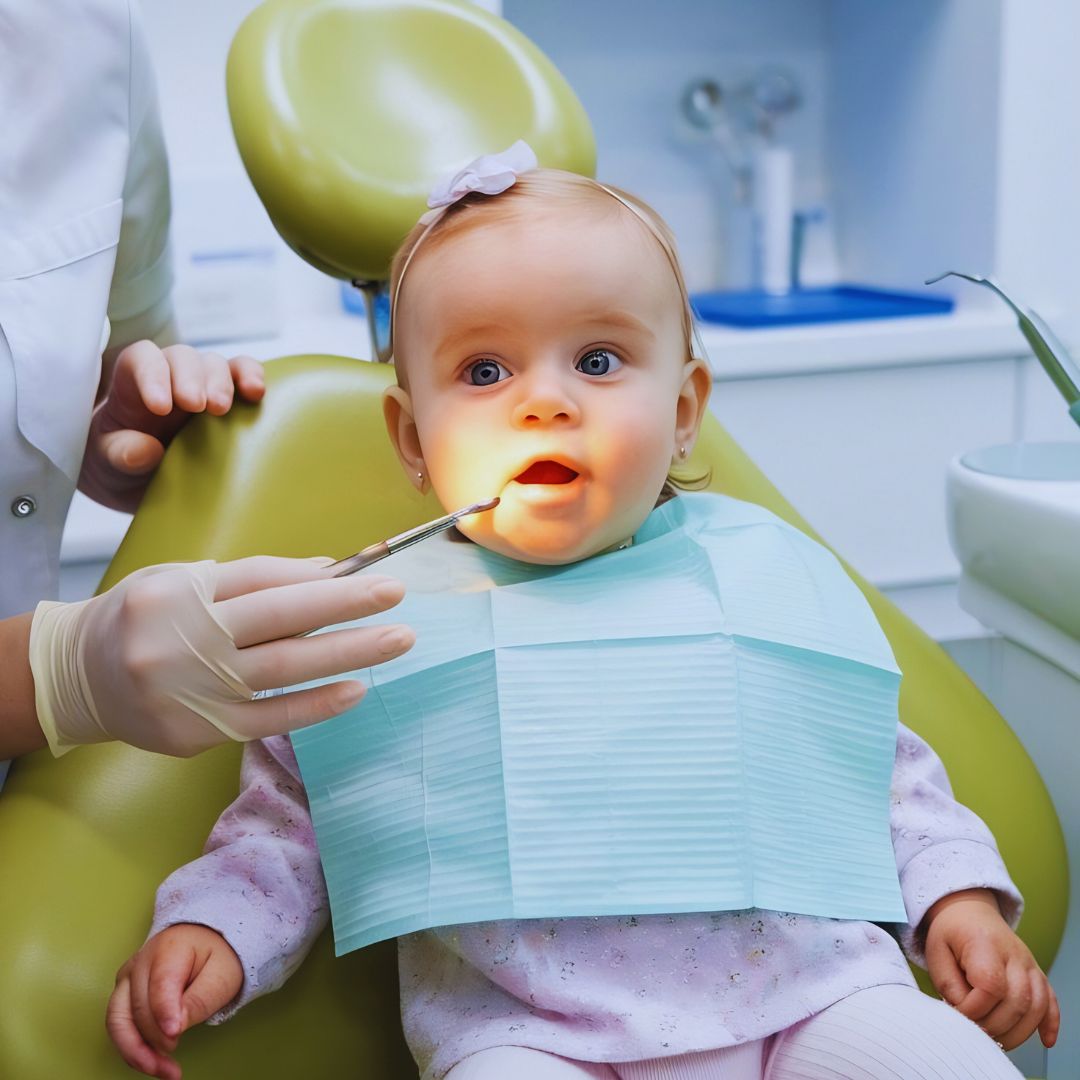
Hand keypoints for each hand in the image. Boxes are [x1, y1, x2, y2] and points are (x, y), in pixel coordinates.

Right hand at [29, 556, 414, 756]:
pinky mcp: (199, 731)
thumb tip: (327, 571)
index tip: (373, 572)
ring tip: (396, 640)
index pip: (264, 579)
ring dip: (347, 652)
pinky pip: (269, 718)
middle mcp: (185, 638)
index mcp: (182, 592)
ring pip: (283, 667)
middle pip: (280, 618)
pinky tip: (355, 690)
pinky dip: (315, 705)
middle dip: (346, 606)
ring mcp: (192, 689)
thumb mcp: (186, 581)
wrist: (75, 677)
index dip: (322, 577)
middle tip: (398, 596)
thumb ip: (255, 578)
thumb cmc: (143, 617)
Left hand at [79, 341, 265, 511]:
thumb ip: (119, 453)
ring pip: (215, 364)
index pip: (141, 359)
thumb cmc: (122, 462)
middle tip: (197, 406)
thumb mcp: (107, 462)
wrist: (145, 477)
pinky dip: (252, 377)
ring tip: (222, 408)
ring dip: (221, 382)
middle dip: (191, 379)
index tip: (160, 407)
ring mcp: (203, 384)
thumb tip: (145, 450)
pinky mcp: (231, 397)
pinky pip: (244, 373)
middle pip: (182, 357)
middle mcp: (170, 376)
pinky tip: (257, 393)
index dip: (151, 375)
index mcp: (133, 384)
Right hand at [107, 923, 242, 1079]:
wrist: (201, 942)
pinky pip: (118, 1026)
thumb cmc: (213, 956)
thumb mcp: (222, 974)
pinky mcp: (122, 993)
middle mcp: (140, 961)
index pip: (161, 984)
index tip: (174, 1035)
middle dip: (155, 1041)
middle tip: (175, 1065)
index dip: (164, 1013)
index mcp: (170, 948)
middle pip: (138, 1007)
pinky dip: (132, 1049)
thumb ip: (201, 999)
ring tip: (162, 1071)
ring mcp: (127, 977)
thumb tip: (175, 1028)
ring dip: (136, 1052)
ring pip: (118, 1021)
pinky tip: (152, 1063)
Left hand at [924, 888, 1059, 1049]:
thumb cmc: (951, 934)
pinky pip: (1051, 1001)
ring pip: (1037, 1006)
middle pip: (1017, 1001)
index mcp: (985, 943)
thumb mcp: (936, 953)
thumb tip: (965, 1015)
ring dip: (1019, 1032)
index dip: (975, 1008)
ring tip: (997, 1041)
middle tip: (975, 1032)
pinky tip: (1045, 1041)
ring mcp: (1029, 964)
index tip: (958, 1013)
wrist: (969, 912)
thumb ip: (948, 985)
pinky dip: (1050, 1023)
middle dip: (995, 1025)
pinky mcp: (1037, 974)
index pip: (990, 986)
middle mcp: (1014, 954)